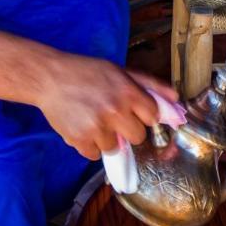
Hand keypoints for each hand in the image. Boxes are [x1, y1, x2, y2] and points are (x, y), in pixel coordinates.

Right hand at [35, 54, 178, 160]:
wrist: (49, 77)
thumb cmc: (86, 72)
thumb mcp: (119, 71)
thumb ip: (149, 85)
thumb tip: (176, 99)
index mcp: (128, 91)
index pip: (152, 116)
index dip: (142, 114)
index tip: (131, 110)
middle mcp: (115, 110)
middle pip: (138, 137)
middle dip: (126, 129)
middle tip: (111, 116)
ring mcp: (97, 127)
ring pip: (115, 148)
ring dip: (105, 138)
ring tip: (91, 119)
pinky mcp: (79, 140)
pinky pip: (94, 154)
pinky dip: (89, 145)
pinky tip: (81, 127)